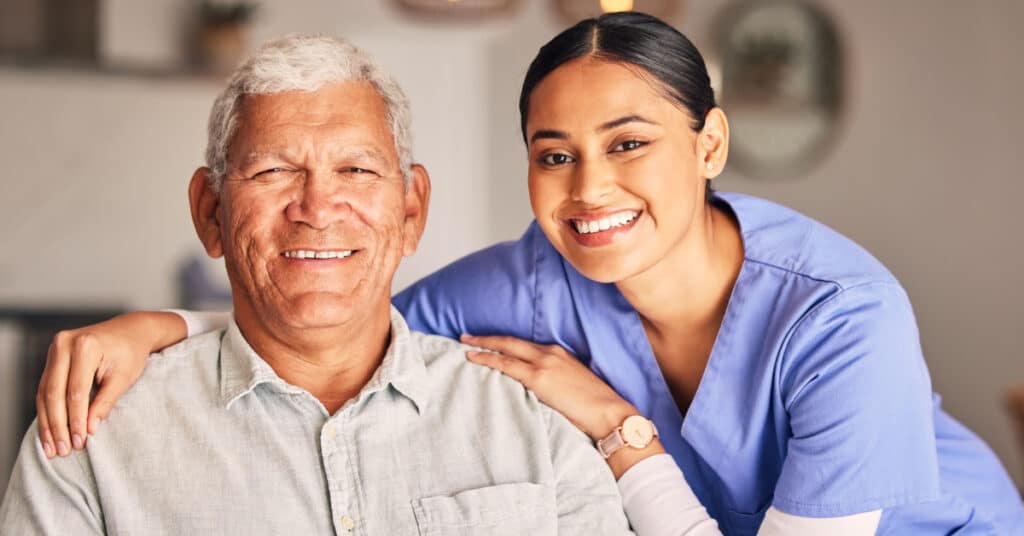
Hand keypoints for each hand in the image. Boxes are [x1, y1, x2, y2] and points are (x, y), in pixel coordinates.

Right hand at [36, 311, 183, 457]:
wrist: (130, 330)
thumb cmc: (130, 354)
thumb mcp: (123, 378)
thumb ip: (105, 402)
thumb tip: (89, 429)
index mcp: (85, 346)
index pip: (76, 392)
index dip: (76, 420)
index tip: (80, 442)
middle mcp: (64, 344)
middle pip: (55, 393)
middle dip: (58, 426)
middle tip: (62, 450)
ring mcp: (54, 349)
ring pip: (44, 393)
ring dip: (47, 422)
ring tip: (51, 448)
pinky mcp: (52, 357)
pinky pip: (44, 388)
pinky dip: (46, 411)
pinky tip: (48, 431)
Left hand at [461, 334, 638, 440]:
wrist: (608, 412)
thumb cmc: (594, 405)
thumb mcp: (572, 384)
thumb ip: (554, 380)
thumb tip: (537, 387)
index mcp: (558, 353)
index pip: (524, 345)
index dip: (504, 342)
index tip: (488, 341)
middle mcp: (549, 352)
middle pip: (510, 341)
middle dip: (486, 338)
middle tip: (465, 337)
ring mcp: (544, 363)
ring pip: (505, 350)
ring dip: (483, 347)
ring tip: (465, 347)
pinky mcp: (539, 377)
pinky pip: (506, 365)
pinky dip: (488, 360)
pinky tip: (474, 360)